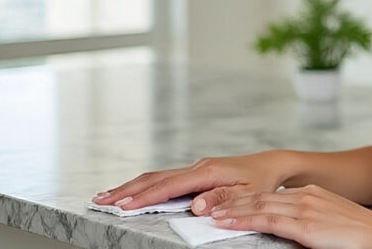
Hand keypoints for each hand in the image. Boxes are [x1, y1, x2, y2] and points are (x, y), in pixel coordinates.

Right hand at [91, 151, 292, 213]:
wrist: (271, 165)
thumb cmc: (261, 181)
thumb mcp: (248, 193)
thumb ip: (222, 198)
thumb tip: (197, 206)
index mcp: (207, 172)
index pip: (169, 186)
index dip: (145, 197)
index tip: (123, 206)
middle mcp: (197, 167)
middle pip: (155, 178)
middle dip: (126, 190)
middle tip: (100, 201)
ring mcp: (194, 168)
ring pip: (156, 177)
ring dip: (131, 187)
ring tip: (106, 197)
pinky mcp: (195, 172)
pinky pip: (164, 178)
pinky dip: (145, 185)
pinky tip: (133, 191)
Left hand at [211, 185, 371, 248]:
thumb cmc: (362, 238)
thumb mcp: (332, 224)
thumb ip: (312, 223)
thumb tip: (297, 231)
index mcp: (313, 195)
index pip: (272, 194)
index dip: (246, 197)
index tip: (227, 202)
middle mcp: (306, 196)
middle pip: (260, 195)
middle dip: (232, 200)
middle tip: (207, 205)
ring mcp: (305, 208)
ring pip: (258, 204)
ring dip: (230, 209)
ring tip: (209, 214)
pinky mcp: (305, 225)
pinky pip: (267, 219)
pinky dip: (243, 218)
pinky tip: (226, 222)